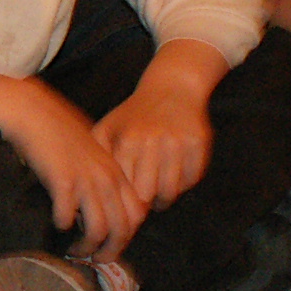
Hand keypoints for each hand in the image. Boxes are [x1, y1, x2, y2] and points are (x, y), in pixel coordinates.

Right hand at [0, 75, 147, 257]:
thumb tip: (99, 201)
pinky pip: (67, 216)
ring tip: (75, 252)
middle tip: (96, 260)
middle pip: (123, 227)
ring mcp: (85, 179)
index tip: (111, 243)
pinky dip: (62, 226)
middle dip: (111, 250)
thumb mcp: (87, 150)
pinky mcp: (62, 180)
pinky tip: (56, 224)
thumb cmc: (55, 128)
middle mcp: (105, 177)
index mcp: (114, 169)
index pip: (137, 213)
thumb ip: (98, 172)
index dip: (127, 234)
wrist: (30, 109)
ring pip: (99, 229)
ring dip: (87, 247)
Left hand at [93, 73, 213, 211]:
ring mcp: (178, 143)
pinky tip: (175, 176)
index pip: (125, 188)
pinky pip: (191, 179)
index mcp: (129, 141)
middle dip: (144, 203)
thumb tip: (92, 188)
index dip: (125, 200)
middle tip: (143, 202)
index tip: (125, 201)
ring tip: (157, 193)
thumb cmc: (135, 114)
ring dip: (164, 197)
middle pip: (147, 194)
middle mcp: (153, 142)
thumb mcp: (109, 127)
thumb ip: (97, 155)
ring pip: (171, 191)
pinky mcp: (198, 143)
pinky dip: (184, 183)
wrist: (173, 87)